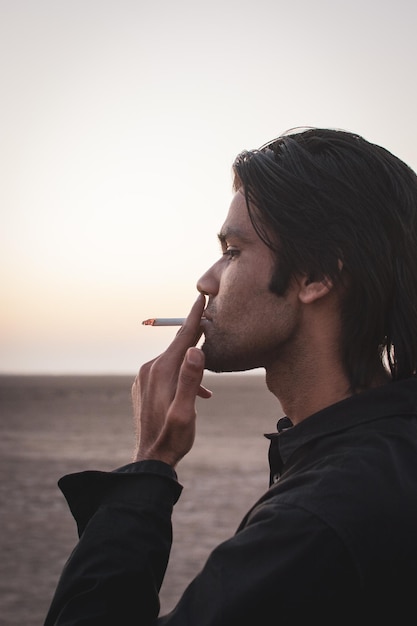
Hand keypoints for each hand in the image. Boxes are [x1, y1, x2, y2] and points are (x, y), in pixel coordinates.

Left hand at [131, 294, 211, 466]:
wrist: (150, 459)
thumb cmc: (173, 437)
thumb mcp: (186, 411)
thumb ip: (191, 380)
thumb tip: (195, 350)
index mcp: (162, 371)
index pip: (182, 338)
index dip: (194, 318)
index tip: (201, 297)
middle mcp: (149, 369)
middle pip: (176, 346)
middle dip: (194, 335)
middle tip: (209, 322)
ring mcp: (144, 378)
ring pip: (172, 360)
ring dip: (189, 363)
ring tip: (208, 377)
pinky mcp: (143, 387)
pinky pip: (165, 372)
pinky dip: (180, 375)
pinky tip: (196, 393)